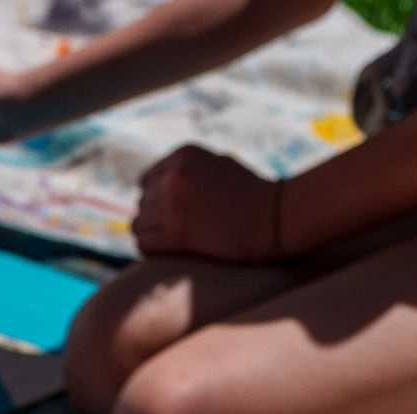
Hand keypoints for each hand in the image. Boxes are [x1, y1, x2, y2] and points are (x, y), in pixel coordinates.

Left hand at [132, 143, 287, 261]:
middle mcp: (174, 176)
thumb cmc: (254, 195)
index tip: (169, 214)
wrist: (277, 217)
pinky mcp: (176, 234)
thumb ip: (190, 170)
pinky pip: (144, 244)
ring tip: (171, 245)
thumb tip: (160, 183)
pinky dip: (151, 251)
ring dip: (151, 236)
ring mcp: (173, 204)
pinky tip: (167, 254)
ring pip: (139, 225)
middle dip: (154, 218)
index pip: (147, 180)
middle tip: (174, 233)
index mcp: (183, 155)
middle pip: (142, 203)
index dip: (155, 199)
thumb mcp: (220, 166)